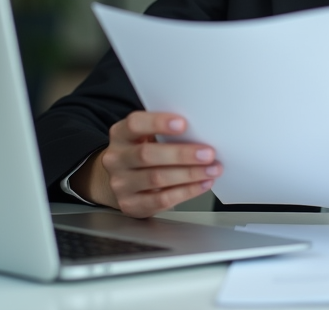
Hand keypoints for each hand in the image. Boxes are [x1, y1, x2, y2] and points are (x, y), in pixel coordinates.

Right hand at [70, 112, 221, 216]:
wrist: (121, 181)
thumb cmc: (141, 153)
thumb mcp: (145, 136)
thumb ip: (164, 132)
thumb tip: (200, 131)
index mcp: (120, 135)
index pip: (134, 124)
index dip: (158, 123)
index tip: (183, 124)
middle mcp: (116, 159)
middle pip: (147, 155)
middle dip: (181, 154)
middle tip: (208, 153)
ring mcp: (121, 184)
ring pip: (156, 178)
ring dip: (189, 174)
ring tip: (211, 169)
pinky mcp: (131, 205)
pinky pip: (161, 200)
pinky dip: (186, 191)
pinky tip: (202, 184)